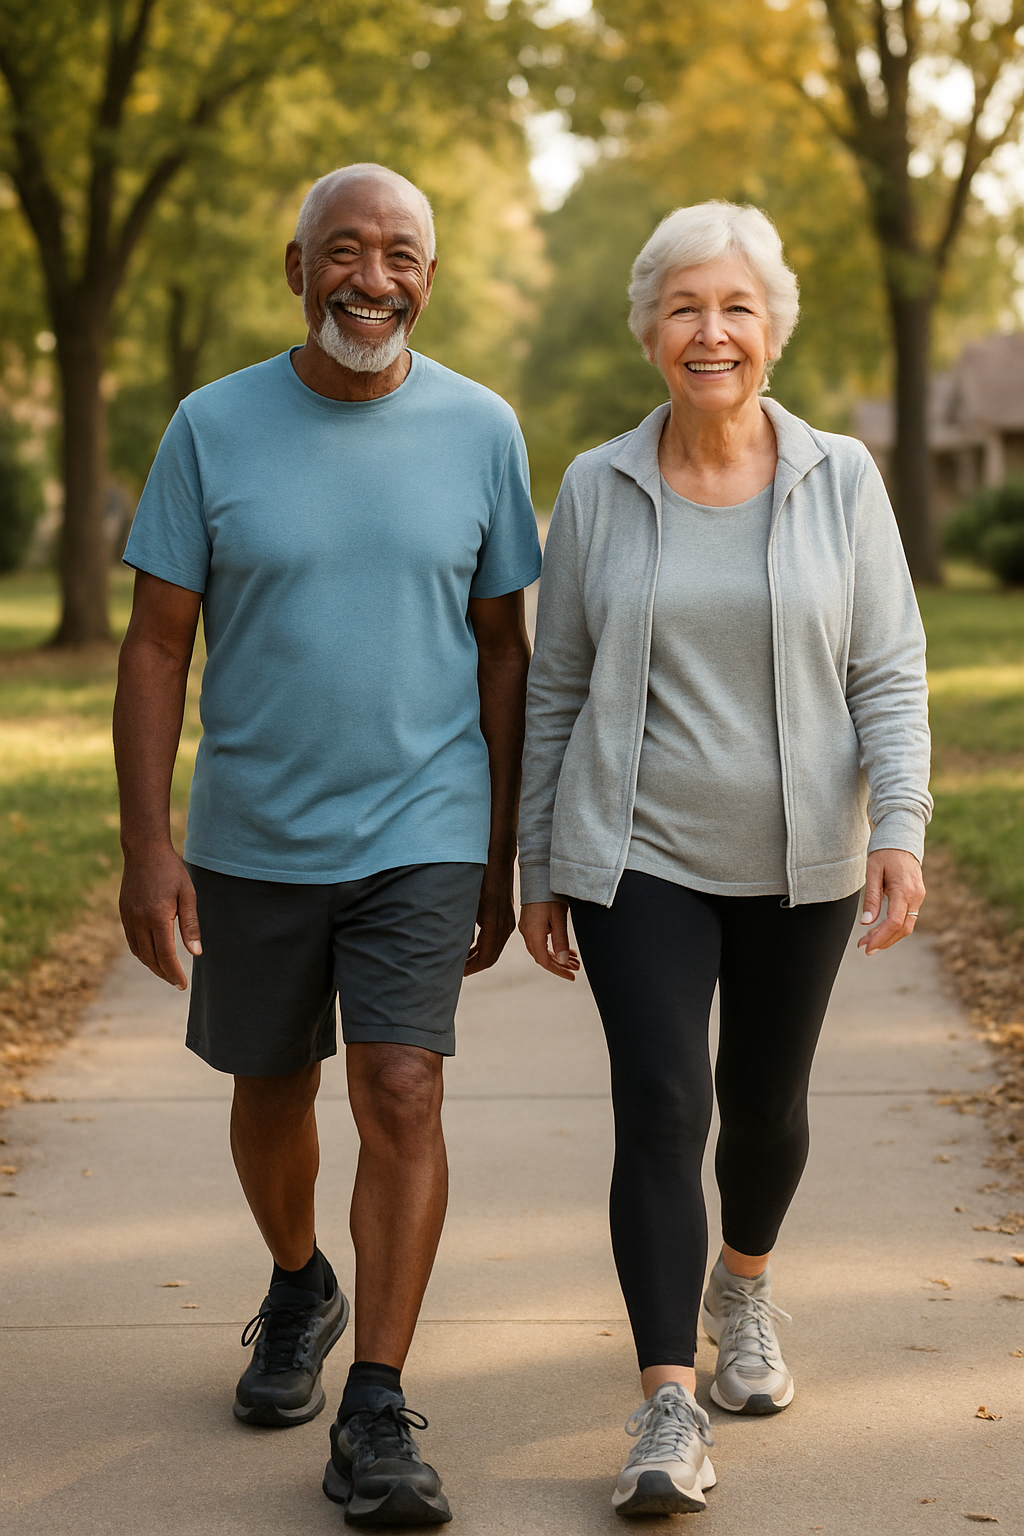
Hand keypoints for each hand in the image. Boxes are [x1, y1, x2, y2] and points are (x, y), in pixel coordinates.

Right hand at [119, 845, 201, 988]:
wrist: (144, 851)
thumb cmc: (171, 871)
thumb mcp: (188, 895)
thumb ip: (190, 925)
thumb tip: (196, 953)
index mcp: (157, 917)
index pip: (166, 955)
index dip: (174, 973)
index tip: (183, 984)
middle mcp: (139, 921)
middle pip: (151, 958)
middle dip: (164, 973)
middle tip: (177, 982)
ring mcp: (128, 918)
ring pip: (139, 952)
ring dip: (152, 966)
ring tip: (167, 972)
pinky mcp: (123, 913)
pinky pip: (132, 941)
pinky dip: (142, 953)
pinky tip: (153, 955)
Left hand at [464, 860, 515, 975]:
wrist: (498, 857)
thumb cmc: (480, 875)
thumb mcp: (467, 900)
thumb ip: (462, 924)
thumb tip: (452, 944)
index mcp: (494, 924)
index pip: (486, 957)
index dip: (471, 968)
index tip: (457, 972)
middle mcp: (504, 925)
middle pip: (491, 956)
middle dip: (474, 965)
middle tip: (456, 970)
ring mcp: (507, 920)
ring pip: (495, 948)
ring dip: (479, 956)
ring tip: (461, 961)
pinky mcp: (506, 914)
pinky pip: (497, 937)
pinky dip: (485, 945)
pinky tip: (472, 945)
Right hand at [518, 900, 579, 980]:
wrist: (537, 876)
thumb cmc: (550, 895)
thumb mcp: (559, 919)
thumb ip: (561, 941)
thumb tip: (564, 961)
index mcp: (533, 934)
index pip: (544, 961)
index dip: (558, 970)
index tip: (572, 976)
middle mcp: (526, 933)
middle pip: (542, 957)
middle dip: (560, 965)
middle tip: (576, 970)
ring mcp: (526, 928)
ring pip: (541, 949)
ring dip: (557, 956)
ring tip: (574, 960)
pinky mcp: (529, 923)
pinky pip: (540, 941)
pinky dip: (553, 947)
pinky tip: (565, 948)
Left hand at [857, 848, 924, 955]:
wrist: (902, 837)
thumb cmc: (885, 852)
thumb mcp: (872, 872)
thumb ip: (871, 898)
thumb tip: (865, 922)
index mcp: (904, 890)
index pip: (894, 922)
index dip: (881, 937)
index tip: (866, 946)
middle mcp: (916, 896)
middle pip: (903, 928)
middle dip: (884, 941)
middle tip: (864, 948)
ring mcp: (919, 897)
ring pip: (907, 925)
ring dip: (889, 936)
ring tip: (868, 941)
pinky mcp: (917, 896)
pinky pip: (908, 917)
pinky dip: (894, 927)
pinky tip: (880, 930)